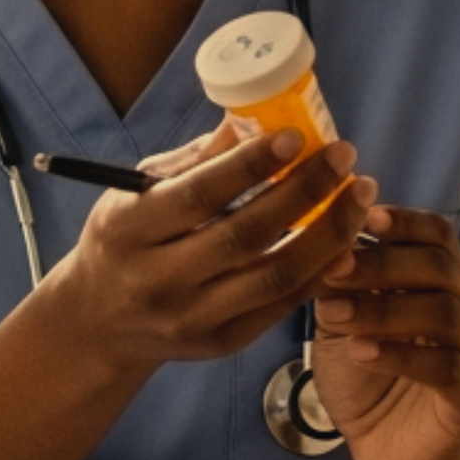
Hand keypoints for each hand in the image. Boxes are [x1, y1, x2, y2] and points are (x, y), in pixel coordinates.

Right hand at [39, 125, 376, 384]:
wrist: (100, 324)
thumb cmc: (124, 240)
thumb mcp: (137, 192)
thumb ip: (196, 159)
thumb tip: (254, 116)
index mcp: (129, 230)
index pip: (198, 195)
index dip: (249, 165)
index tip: (295, 136)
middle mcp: (159, 279)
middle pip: (245, 236)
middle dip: (304, 191)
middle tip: (343, 156)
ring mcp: (193, 318)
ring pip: (275, 277)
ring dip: (328, 233)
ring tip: (359, 194)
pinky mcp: (222, 343)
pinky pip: (283, 306)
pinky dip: (320, 271)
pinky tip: (347, 239)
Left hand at [308, 207, 459, 459]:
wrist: (384, 451)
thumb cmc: (366, 378)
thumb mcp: (344, 321)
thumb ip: (342, 283)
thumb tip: (324, 235)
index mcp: (453, 282)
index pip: (440, 235)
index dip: (403, 222)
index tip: (361, 217)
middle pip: (442, 268)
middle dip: (382, 264)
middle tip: (332, 269)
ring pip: (446, 314)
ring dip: (384, 309)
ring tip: (334, 315)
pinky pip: (446, 367)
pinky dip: (400, 355)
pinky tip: (360, 352)